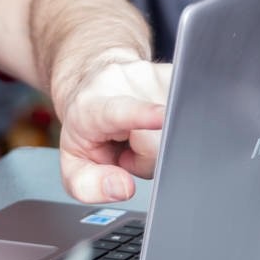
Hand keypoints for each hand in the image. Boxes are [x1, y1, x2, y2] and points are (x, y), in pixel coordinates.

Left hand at [51, 51, 171, 201]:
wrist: (90, 86)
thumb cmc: (84, 127)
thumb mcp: (73, 164)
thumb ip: (88, 185)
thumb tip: (122, 187)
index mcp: (94, 105)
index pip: (123, 112)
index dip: (144, 116)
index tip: (162, 117)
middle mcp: (124, 83)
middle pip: (160, 141)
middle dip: (149, 158)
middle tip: (128, 150)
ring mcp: (152, 75)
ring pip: (177, 129)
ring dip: (162, 143)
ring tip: (140, 135)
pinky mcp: (175, 73)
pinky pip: (186, 115)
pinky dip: (173, 128)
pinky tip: (156, 123)